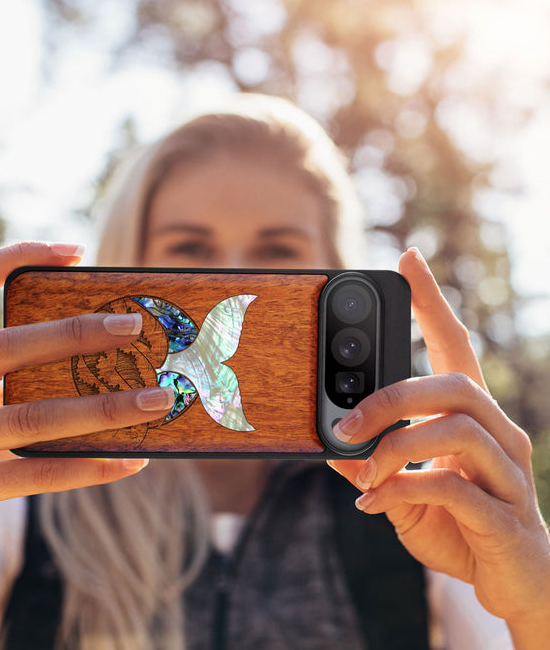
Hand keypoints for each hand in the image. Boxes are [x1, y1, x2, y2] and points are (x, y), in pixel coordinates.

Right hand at [0, 242, 173, 590]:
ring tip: (155, 400)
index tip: (74, 251)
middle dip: (73, 333)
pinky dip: (86, 467)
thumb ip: (7, 377)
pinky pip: (32, 475)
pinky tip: (129, 461)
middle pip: (1, 347)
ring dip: (101, 408)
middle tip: (133, 325)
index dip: (12, 257)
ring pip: (27, 418)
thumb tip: (100, 350)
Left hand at [328, 248, 549, 642]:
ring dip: (395, 447)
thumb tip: (330, 446)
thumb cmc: (459, 526)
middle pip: (454, 384)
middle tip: (345, 422)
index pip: (455, 345)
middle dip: (391, 397)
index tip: (408, 259)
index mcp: (472, 418)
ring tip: (362, 472)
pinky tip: (375, 504)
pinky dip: (403, 490)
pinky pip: (454, 488)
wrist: (514, 584)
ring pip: (457, 429)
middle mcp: (499, 434)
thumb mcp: (403, 490)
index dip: (432, 302)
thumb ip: (372, 465)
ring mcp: (509, 473)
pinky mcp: (507, 516)